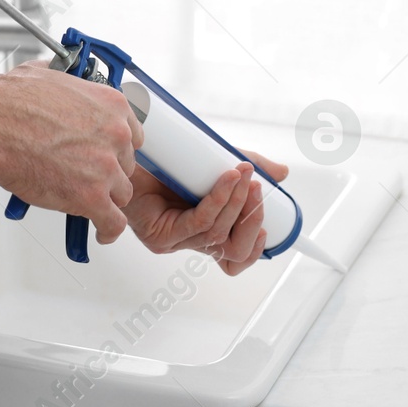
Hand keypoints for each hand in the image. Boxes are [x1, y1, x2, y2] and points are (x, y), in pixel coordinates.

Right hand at [0, 61, 144, 246]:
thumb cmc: (11, 101)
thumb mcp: (53, 77)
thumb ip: (73, 91)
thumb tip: (65, 92)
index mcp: (111, 106)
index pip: (131, 136)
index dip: (115, 149)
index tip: (107, 156)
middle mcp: (115, 136)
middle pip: (125, 165)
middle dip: (107, 172)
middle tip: (85, 175)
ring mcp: (105, 168)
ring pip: (120, 193)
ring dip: (105, 198)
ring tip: (87, 202)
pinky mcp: (90, 197)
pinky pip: (113, 222)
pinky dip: (108, 229)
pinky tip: (102, 230)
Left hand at [124, 149, 289, 275]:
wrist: (126, 150)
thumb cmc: (166, 158)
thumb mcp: (215, 159)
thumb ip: (248, 166)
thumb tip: (280, 173)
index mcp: (205, 227)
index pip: (235, 256)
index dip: (255, 247)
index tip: (268, 224)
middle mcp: (191, 239)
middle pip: (233, 252)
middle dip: (253, 222)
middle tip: (259, 190)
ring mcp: (175, 240)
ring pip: (218, 233)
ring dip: (237, 202)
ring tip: (244, 173)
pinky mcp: (160, 235)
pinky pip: (198, 222)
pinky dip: (217, 200)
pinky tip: (226, 179)